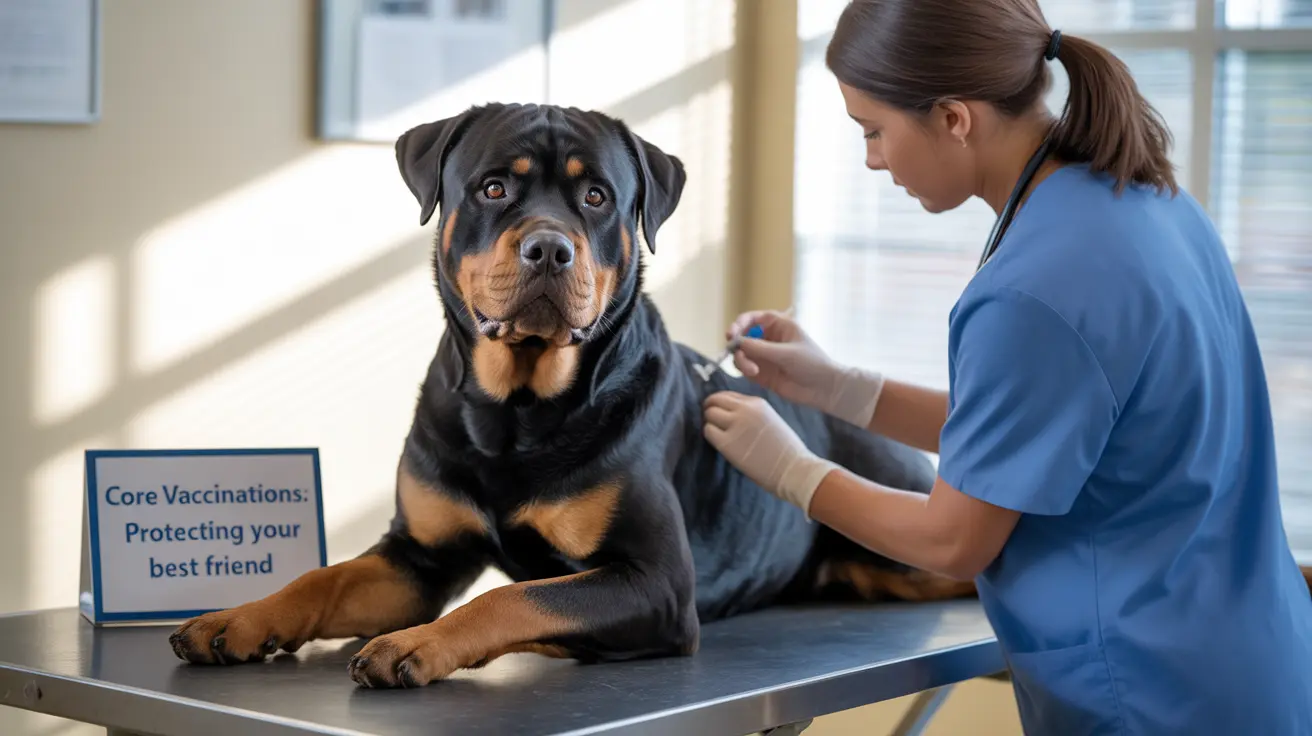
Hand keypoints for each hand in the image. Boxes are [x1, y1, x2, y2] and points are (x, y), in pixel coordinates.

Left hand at [702, 390, 841, 513]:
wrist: (794, 469)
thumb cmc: (786, 450)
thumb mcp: (770, 420)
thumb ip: (751, 414)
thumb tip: (731, 415)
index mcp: (756, 403)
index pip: (728, 395)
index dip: (721, 405)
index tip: (722, 415)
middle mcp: (744, 410)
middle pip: (714, 400)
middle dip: (711, 410)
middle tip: (714, 424)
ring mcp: (735, 425)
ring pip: (709, 414)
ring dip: (710, 423)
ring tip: (718, 435)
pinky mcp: (727, 443)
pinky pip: (708, 431)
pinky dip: (710, 436)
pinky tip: (720, 444)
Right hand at [725, 309, 884, 428]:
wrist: (823, 389)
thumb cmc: (812, 363)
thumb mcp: (786, 352)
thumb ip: (760, 347)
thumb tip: (736, 342)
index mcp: (778, 325)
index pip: (751, 318)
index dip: (739, 324)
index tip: (732, 334)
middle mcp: (767, 339)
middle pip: (741, 335)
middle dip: (736, 344)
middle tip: (734, 351)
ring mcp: (763, 356)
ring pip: (741, 353)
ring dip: (741, 360)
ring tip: (753, 370)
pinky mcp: (761, 372)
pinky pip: (744, 367)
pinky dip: (744, 369)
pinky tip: (755, 373)